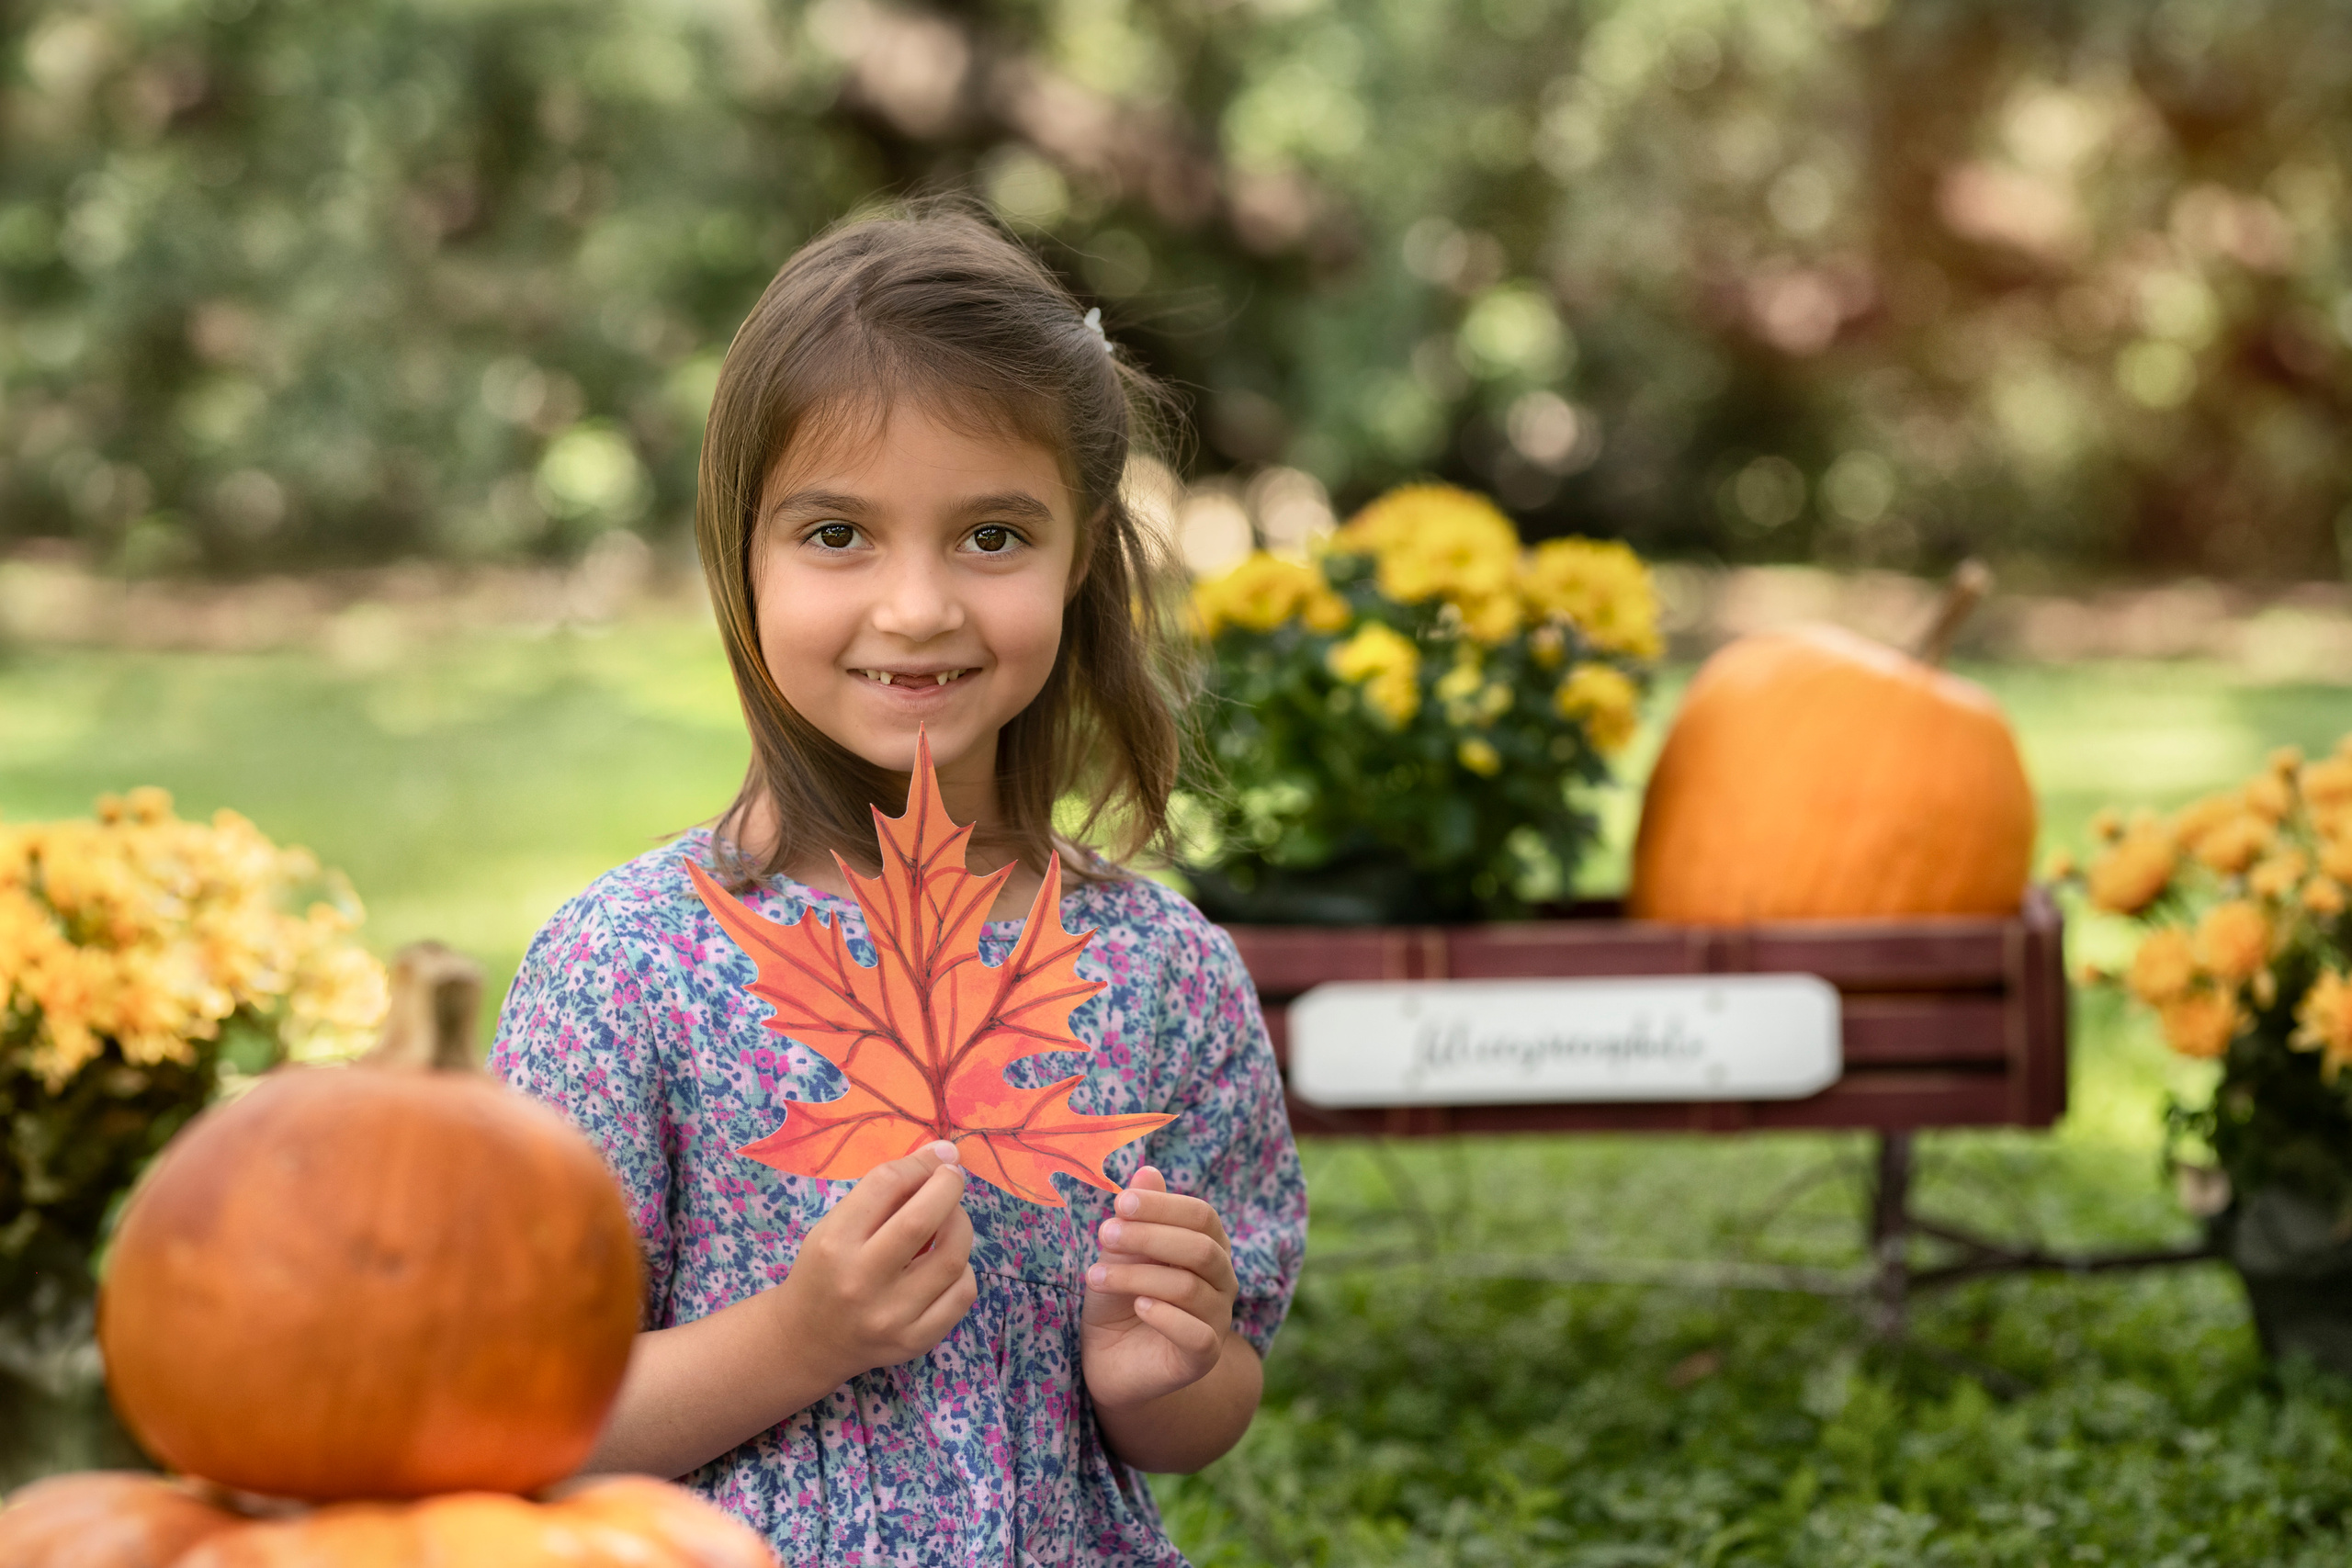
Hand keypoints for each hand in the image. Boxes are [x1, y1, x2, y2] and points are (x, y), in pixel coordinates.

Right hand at [770, 1142, 977, 1388]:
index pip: (886, 1184)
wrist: (806, 1343)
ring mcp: (891, 1316)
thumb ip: (884, 1193)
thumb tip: (944, 1155)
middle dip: (949, 1187)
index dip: (921, 1163)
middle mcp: (861, 1281)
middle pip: (922, 1220)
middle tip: (953, 1178)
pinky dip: (962, 1269)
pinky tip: (947, 1265)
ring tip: (950, 1221)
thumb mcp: (835, 1226)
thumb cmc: (824, 1272)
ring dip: (960, 1227)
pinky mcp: (915, 1341)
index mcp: (835, 1242)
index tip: (940, 1156)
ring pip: (952, 1258)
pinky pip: (963, 1294)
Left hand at [1080, 1166, 1237, 1412]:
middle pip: (1201, 1249)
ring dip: (1138, 1276)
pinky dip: (1166, 1316)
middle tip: (1104, 1235)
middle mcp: (1222, 1281)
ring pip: (1189, 1288)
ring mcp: (1217, 1319)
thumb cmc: (1117, 1298)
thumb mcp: (1119, 1254)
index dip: (1163, 1206)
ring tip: (1095, 1276)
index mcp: (1208, 1246)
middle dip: (1149, 1237)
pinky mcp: (1203, 1356)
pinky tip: (1138, 1307)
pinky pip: (1198, 1334)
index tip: (1120, 1203)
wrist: (1109, 1360)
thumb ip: (1137, 1218)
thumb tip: (1147, 1171)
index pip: (1202, 1215)